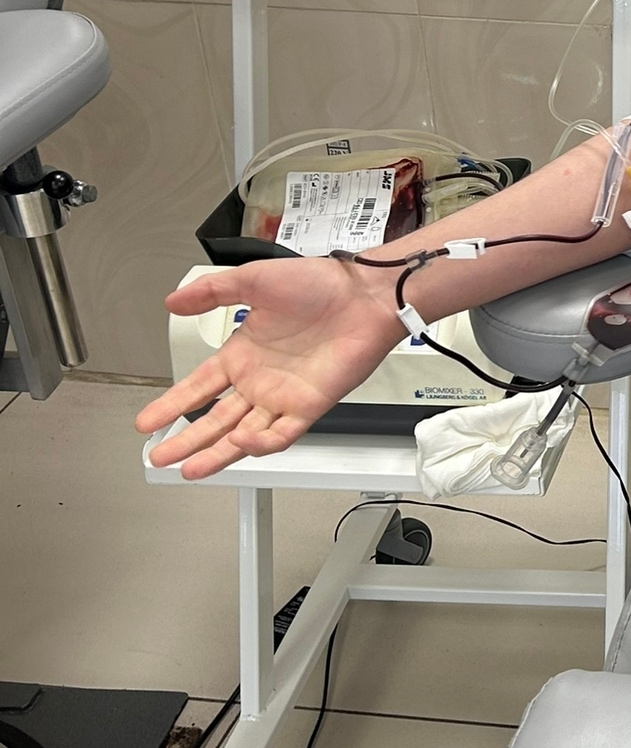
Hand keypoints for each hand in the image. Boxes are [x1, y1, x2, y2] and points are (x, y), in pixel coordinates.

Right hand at [135, 258, 406, 479]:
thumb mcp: (254, 280)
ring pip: (242, 435)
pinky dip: (261, 443)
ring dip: (216, 452)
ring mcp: (283, 395)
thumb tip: (172, 301)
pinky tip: (240, 442)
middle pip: (214, 419)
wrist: (365, 294)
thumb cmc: (320, 284)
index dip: (172, 404)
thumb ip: (211, 292)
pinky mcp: (309, 405)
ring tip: (187, 467)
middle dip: (185, 439)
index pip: (198, 387)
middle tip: (158, 456)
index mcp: (243, 354)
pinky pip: (282, 433)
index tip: (148, 421)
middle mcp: (260, 380)